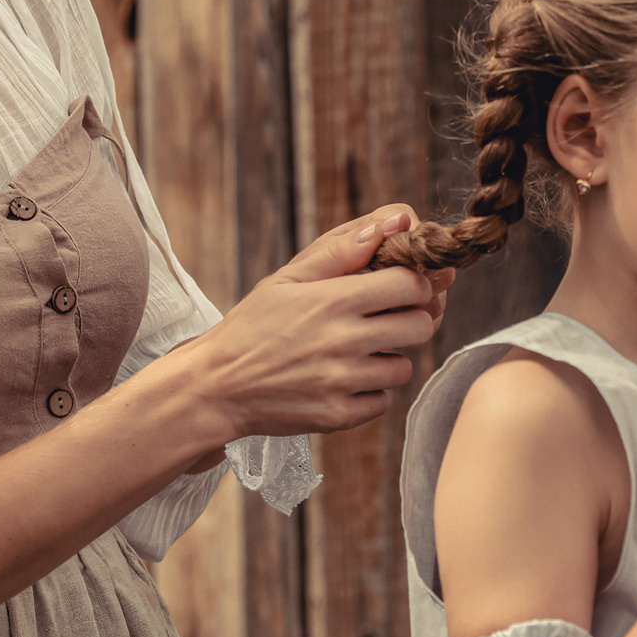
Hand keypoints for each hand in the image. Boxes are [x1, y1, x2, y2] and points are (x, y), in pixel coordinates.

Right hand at [170, 204, 453, 441]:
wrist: (216, 386)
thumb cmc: (254, 324)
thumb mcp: (288, 278)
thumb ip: (343, 249)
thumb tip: (397, 221)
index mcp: (333, 300)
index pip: (412, 285)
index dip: (416, 282)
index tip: (403, 286)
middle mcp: (343, 341)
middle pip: (421, 326)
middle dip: (411, 318)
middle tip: (386, 318)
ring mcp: (342, 382)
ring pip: (404, 368)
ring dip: (388, 358)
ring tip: (355, 351)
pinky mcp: (339, 416)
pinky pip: (381, 401)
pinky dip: (368, 392)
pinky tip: (341, 379)